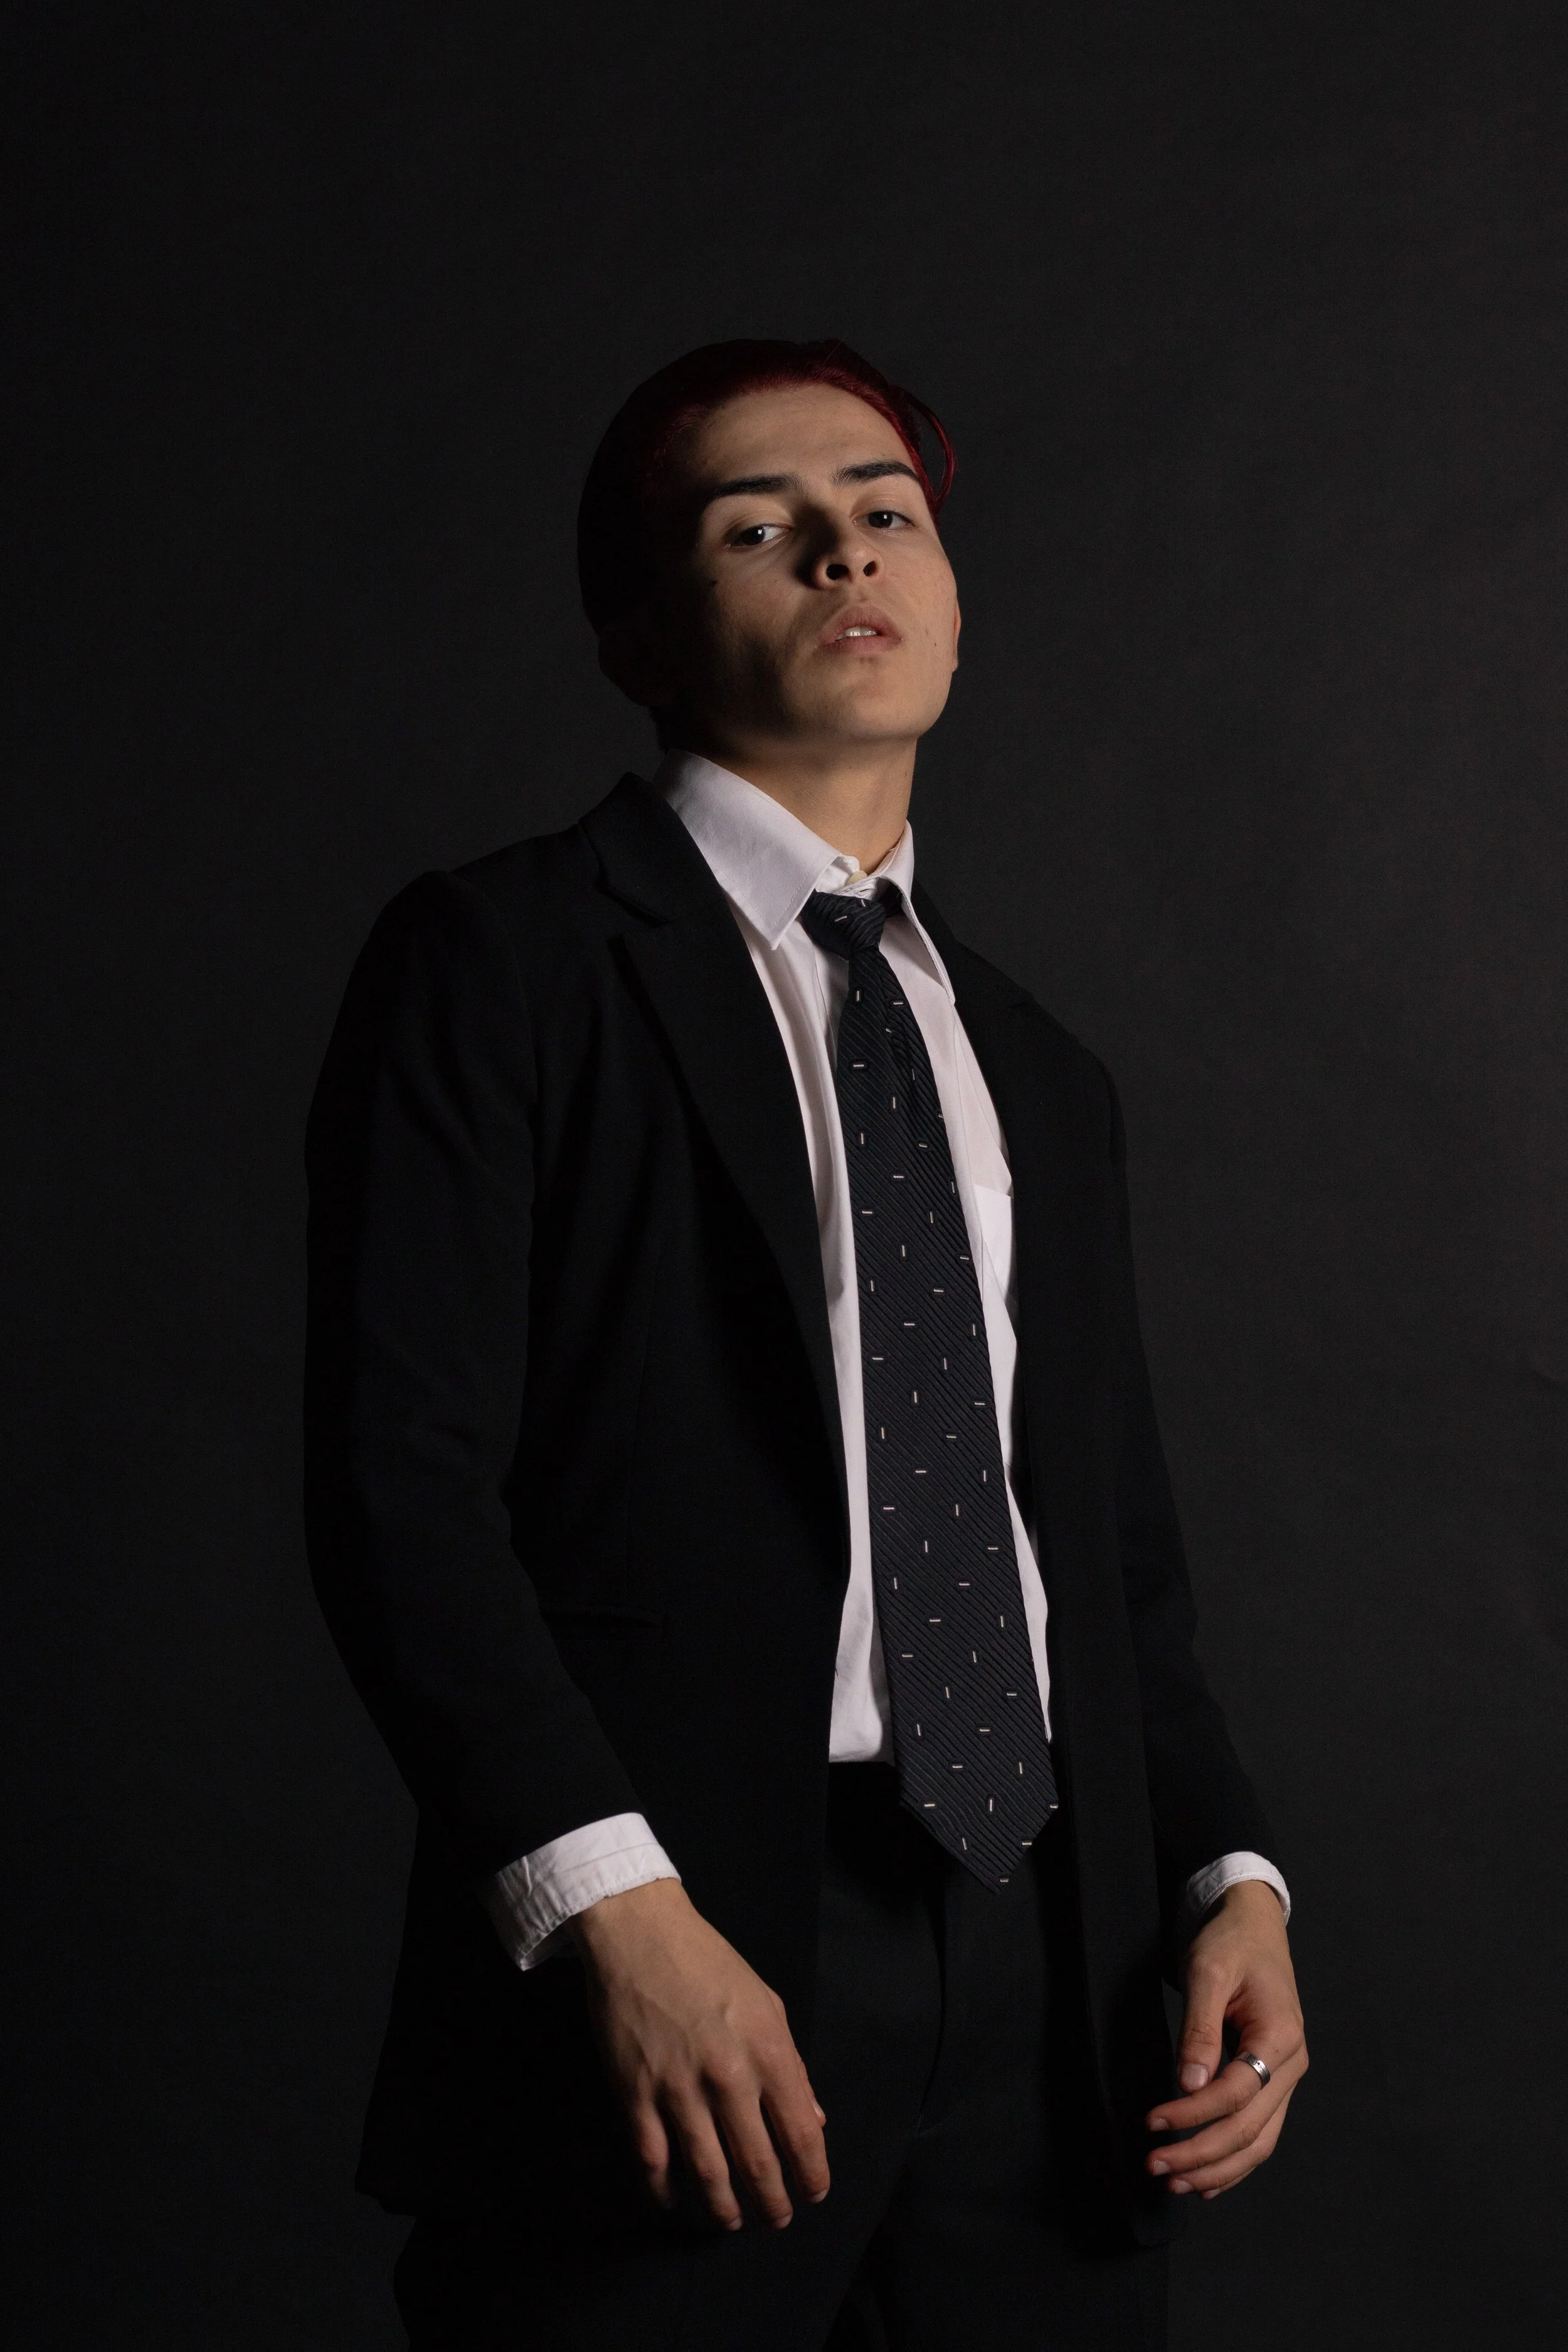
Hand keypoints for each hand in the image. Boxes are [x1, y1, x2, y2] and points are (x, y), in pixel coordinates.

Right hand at [574, 1877, 830, 2230]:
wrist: (641, 1934)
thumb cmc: (710, 1965)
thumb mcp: (768, 2004)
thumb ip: (792, 2066)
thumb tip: (813, 2120)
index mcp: (769, 2052)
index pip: (802, 2134)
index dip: (812, 2175)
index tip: (813, 2193)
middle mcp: (728, 2077)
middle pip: (758, 2166)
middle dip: (773, 2205)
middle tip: (776, 2219)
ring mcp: (679, 2090)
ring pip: (708, 2175)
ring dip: (724, 2210)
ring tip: (733, 2221)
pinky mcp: (635, 2095)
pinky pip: (653, 2162)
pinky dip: (666, 2191)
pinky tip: (676, 2199)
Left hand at [1145, 1879, 1307, 2199]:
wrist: (1253, 1927)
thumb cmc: (1231, 1943)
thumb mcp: (1209, 1972)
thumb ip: (1200, 2029)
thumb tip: (1187, 2084)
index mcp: (1280, 2036)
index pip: (1237, 2092)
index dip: (1193, 2113)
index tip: (1153, 2121)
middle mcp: (1291, 2065)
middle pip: (1250, 2128)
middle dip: (1201, 2153)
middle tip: (1155, 2164)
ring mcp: (1285, 2077)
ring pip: (1258, 2141)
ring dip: (1217, 2167)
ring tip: (1176, 2181)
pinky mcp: (1272, 2081)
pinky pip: (1259, 2132)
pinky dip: (1234, 2161)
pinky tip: (1208, 2180)